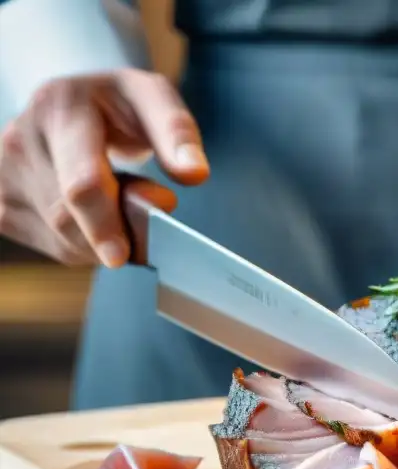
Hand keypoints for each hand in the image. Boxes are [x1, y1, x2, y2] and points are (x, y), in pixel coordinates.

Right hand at [0, 69, 208, 266]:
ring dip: (106, 240)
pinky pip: (55, 248)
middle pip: (72, 220)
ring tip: (118, 198)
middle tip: (152, 210)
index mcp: (60, 108)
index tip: (121, 256)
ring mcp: (4, 175)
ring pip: (64, 241)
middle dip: (119, 233)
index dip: (103, 223)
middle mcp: (20, 140)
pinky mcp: (0, 205)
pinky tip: (96, 215)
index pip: (81, 183)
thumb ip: (177, 134)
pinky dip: (87, 245)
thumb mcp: (154, 99)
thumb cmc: (118, 104)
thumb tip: (195, 173)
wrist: (69, 102)